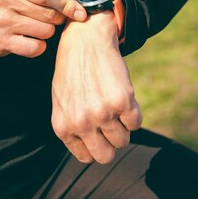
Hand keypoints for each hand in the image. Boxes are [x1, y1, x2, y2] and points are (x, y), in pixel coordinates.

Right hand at [0, 0, 86, 57]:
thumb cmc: (13, 0)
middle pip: (47, 14)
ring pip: (45, 31)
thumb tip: (80, 8)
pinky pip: (35, 47)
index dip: (66, 4)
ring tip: (36, 26)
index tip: (81, 13)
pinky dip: (39, 46)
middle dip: (57, 18)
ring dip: (47, 31)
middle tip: (51, 18)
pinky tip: (31, 38)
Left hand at [51, 11, 142, 163]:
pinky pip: (136, 122)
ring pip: (123, 140)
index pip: (87, 157)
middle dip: (111, 143)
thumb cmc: (73, 71)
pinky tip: (122, 95)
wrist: (85, 41)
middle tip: (109, 123)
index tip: (98, 132)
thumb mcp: (62, 102)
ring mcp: (102, 113)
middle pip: (106, 156)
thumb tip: (90, 152)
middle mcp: (81, 123)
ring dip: (122, 125)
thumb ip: (72, 128)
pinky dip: (133, 112)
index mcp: (63, 127)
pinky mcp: (122, 101)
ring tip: (113, 105)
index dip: (95, 145)